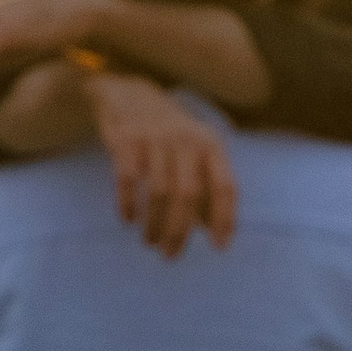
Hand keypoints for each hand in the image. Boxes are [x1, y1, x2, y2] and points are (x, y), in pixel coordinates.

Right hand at [89, 74, 238, 257]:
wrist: (129, 95)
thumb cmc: (169, 135)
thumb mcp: (195, 152)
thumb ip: (206, 187)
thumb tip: (211, 230)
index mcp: (210, 144)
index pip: (225, 186)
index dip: (224, 219)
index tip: (218, 247)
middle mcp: (186, 140)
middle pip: (189, 196)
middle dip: (180, 232)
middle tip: (170, 255)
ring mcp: (155, 138)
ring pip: (158, 193)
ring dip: (153, 225)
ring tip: (150, 242)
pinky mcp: (126, 140)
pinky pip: (127, 180)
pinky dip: (128, 205)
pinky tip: (128, 220)